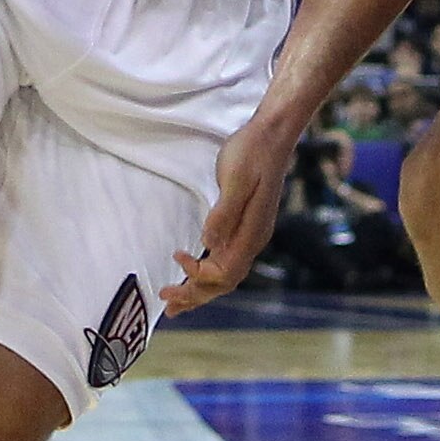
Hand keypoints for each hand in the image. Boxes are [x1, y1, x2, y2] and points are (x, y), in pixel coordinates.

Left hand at [163, 108, 294, 314]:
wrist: (272, 135)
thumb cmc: (252, 153)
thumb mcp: (235, 179)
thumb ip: (223, 213)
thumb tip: (207, 243)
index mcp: (252, 233)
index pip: (225, 272)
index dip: (200, 275)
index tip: (177, 257)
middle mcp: (253, 240)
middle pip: (225, 282)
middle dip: (196, 295)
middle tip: (166, 303)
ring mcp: (250, 235)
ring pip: (225, 275)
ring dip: (200, 291)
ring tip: (176, 305)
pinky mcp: (245, 227)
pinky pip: (226, 261)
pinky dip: (207, 275)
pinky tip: (195, 274)